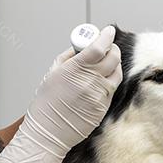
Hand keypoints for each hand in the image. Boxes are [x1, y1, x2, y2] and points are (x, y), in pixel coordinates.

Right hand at [0, 26, 122, 162]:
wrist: (48, 131)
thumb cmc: (46, 103)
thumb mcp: (52, 73)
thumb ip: (69, 57)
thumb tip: (81, 47)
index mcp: (75, 70)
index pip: (99, 47)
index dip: (106, 36)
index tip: (108, 31)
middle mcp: (90, 82)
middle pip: (113, 57)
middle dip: (112, 48)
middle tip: (107, 47)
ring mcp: (99, 95)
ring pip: (116, 73)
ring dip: (113, 65)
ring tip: (104, 64)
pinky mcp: (103, 107)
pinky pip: (112, 89)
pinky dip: (108, 81)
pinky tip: (99, 82)